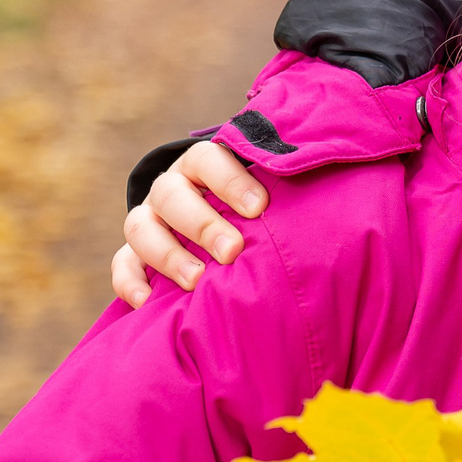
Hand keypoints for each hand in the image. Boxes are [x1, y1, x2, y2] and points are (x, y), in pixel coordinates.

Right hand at [113, 140, 270, 306]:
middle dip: (202, 223)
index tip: (260, 208)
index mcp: (203, 165)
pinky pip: (122, 263)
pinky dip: (130, 282)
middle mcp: (172, 188)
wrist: (218, 215)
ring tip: (196, 280)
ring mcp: (149, 218)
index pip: (207, 159)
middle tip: (232, 251)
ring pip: (141, 227)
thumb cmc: (255, 208)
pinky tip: (147, 302)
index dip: (230, 181)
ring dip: (167, 254)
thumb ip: (286, 192)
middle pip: (172, 194)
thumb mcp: (266, 193)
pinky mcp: (133, 251)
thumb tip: (338, 210)